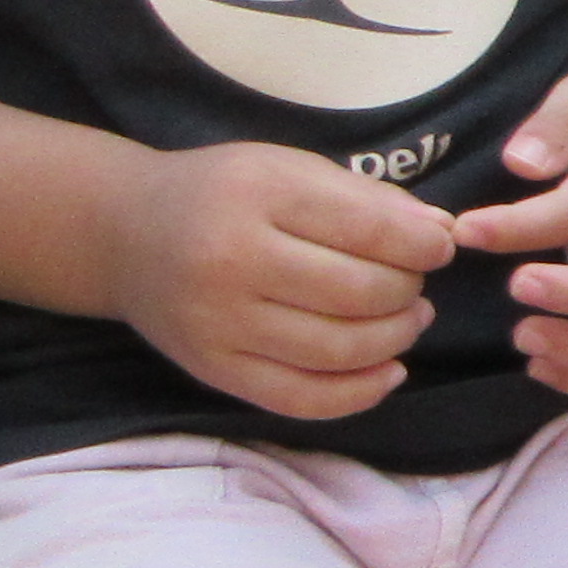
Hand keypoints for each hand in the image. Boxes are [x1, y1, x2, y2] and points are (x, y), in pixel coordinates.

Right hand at [99, 141, 455, 420]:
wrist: (124, 233)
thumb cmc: (223, 192)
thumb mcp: (289, 168)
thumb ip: (368, 199)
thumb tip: (443, 235)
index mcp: (258, 196)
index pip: (369, 230)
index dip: (423, 246)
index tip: (440, 248)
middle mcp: (232, 261)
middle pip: (359, 293)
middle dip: (408, 290)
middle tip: (415, 283)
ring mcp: (219, 323)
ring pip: (339, 349)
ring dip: (395, 339)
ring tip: (408, 319)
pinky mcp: (214, 370)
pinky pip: (303, 399)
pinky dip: (360, 392)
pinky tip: (388, 371)